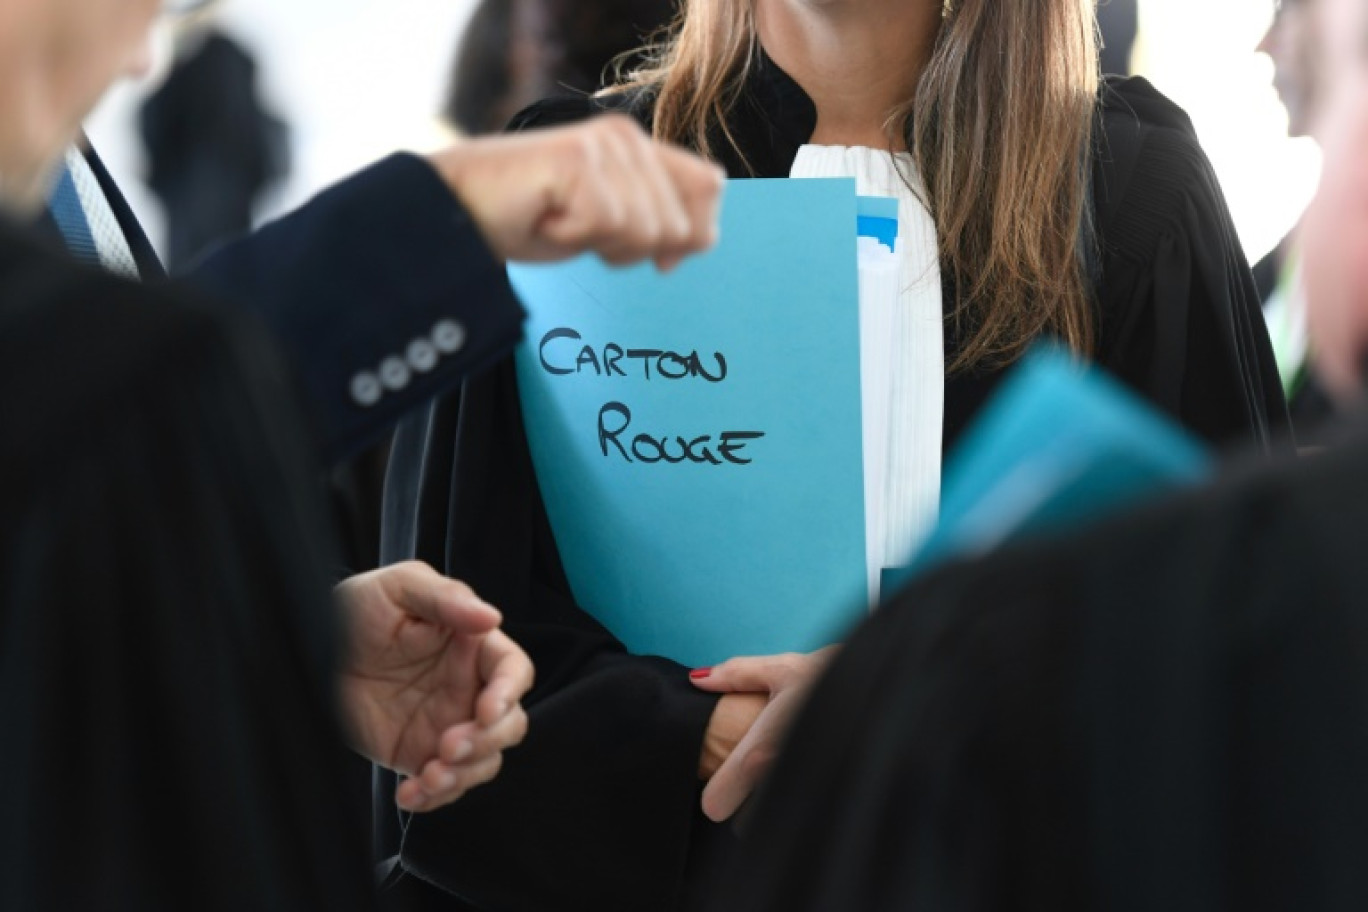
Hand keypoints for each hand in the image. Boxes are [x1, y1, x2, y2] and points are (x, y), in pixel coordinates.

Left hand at [336, 562, 533, 811]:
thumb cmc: (357, 607)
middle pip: (510, 724)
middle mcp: (467, 687)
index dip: (510, 693)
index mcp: (472, 645)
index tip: (487, 710)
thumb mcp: (399, 587)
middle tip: (449, 746)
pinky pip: (443, 785)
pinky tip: (409, 793)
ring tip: (429, 776)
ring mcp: (446, 723)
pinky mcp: (418, 753)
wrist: (307, 648)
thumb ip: (446, 597)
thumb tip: (492, 617)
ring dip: (464, 776)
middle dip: (488, 742)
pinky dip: (434, 798)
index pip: (514, 671)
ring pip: (484, 761)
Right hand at [426, 115, 725, 270]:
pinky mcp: (578, 161)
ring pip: (645, 229)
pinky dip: (572, 238)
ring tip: (562, 220)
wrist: (462, 210)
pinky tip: (547, 216)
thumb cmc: (530, 218)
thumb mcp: (609, 227)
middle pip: (677, 225)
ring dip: (600, 244)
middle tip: (583, 231)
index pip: (709, 186)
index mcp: (641, 148)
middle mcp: (627, 138)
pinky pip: (605, 226)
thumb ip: (659, 224)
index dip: (693, 233)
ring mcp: (603, 145)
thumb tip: (705, 238)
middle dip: (632, 249)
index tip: (658, 258)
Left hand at [691, 648, 837, 821]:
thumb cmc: (838, 676)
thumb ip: (737, 674)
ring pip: (777, 833)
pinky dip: (811, 817)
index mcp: (761, 752)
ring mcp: (813, 801)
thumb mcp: (785, 669)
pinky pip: (812, 830)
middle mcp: (783, 783)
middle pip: (745, 827)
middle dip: (751, 807)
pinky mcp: (840, 810)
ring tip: (794, 781)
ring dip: (780, 813)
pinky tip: (820, 789)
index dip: (717, 794)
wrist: (899, 691)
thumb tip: (697, 679)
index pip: (716, 804)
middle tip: (766, 777)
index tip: (727, 783)